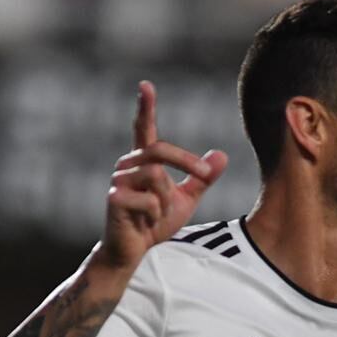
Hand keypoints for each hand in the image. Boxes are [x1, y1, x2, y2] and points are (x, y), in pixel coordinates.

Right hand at [100, 81, 227, 270]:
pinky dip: (156, 214)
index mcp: (143, 161)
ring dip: (166, 200)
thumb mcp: (185, 200)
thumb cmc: (153, 222)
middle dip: (187, 162)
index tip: (146, 85)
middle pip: (159, 149)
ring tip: (157, 215)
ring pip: (156, 176)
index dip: (145, 106)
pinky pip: (149, 200)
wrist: (132, 251)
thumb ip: (202, 179)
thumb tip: (222, 155)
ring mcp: (118, 180)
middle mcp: (127, 165)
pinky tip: (145, 223)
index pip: (143, 128)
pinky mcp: (114, 198)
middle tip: (206, 178)